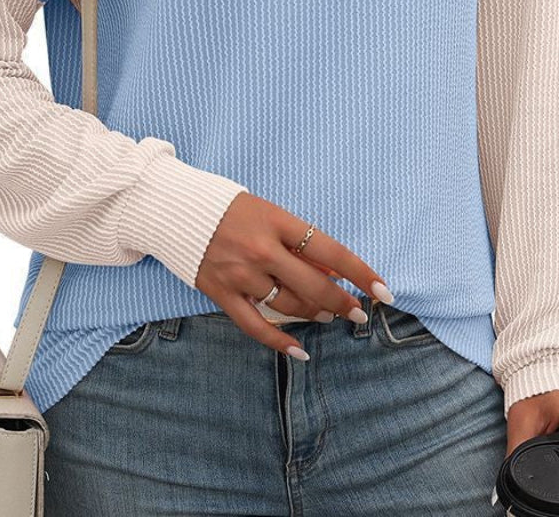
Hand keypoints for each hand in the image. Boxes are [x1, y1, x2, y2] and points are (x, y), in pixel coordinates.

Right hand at [194, 191, 388, 357]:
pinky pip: (256, 326)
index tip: (382, 290)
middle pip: (314, 284)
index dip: (360, 273)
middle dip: (343, 302)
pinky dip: (280, 342)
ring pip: (289, 306)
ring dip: (315, 314)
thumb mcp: (269, 213)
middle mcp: (261, 249)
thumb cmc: (230, 208)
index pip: (330, 251)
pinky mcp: (221, 293)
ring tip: (329, 315)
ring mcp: (240, 274)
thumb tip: (333, 271)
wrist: (175, 209)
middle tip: (358, 312)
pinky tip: (300, 350)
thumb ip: (298, 241)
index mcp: (277, 222)